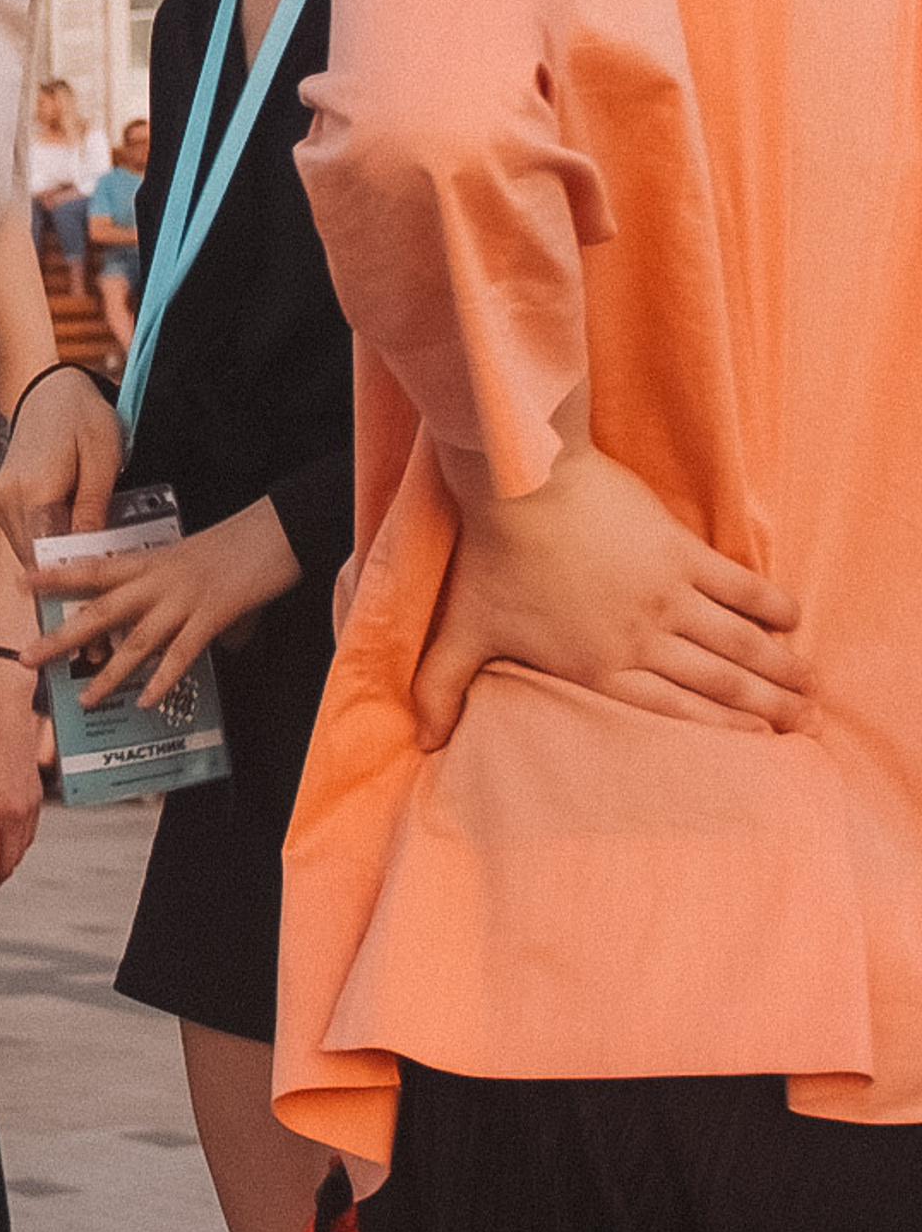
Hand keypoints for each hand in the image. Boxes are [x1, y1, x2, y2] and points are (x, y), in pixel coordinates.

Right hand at [0, 365, 121, 568]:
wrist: (50, 391)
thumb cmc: (82, 417)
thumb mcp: (103, 459)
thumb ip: (93, 509)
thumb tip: (88, 554)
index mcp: (32, 489)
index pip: (48, 554)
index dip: (73, 576)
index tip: (99, 589)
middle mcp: (6, 498)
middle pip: (35, 559)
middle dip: (67, 572)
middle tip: (99, 578)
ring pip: (28, 552)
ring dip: (56, 560)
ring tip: (90, 558)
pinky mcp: (1, 502)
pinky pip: (24, 537)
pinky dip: (48, 545)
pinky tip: (72, 539)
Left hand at [27, 497, 298, 710]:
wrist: (279, 528)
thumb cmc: (236, 543)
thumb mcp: (190, 559)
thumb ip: (170, 590)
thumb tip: (168, 628)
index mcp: (151, 561)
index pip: (93, 567)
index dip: (56, 575)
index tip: (22, 582)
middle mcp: (159, 580)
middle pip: (100, 610)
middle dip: (62, 637)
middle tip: (27, 657)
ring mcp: (184, 599)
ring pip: (135, 641)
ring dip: (107, 673)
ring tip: (83, 700)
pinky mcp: (213, 616)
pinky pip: (182, 654)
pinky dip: (162, 679)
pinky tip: (144, 700)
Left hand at [414, 441, 807, 748]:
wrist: (520, 486)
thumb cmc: (490, 559)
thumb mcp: (462, 631)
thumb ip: (441, 687)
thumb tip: (420, 740)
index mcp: (598, 665)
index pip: (667, 711)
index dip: (716, 731)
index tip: (753, 745)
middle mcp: (641, 639)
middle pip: (717, 684)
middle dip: (764, 710)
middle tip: (801, 726)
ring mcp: (667, 596)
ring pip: (738, 644)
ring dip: (779, 668)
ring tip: (810, 687)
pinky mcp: (681, 551)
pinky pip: (740, 586)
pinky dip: (770, 605)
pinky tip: (794, 619)